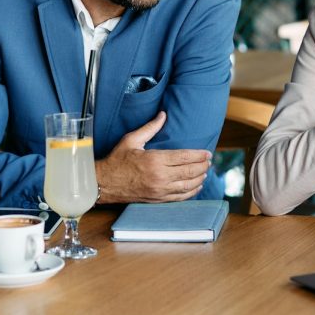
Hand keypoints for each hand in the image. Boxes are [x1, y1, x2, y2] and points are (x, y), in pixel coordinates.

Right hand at [95, 111, 211, 202]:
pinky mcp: (158, 199)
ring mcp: (160, 190)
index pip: (184, 157)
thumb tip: (163, 115)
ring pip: (187, 186)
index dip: (198, 155)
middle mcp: (160, 177)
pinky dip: (191, 192)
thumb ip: (150, 127)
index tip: (207, 153)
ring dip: (199, 178)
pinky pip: (180, 197)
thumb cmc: (117, 160)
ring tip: (205, 172)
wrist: (105, 183)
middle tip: (209, 161)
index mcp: (155, 160)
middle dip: (202, 166)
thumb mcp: (132, 140)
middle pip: (189, 171)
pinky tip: (196, 186)